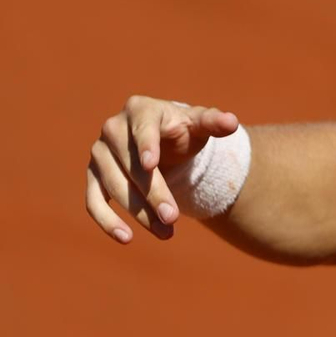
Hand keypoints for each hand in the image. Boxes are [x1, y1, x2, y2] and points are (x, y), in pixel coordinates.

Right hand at [85, 95, 239, 243]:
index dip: (146, 146)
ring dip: (139, 212)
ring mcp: (99, 153)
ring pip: (114, 187)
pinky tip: (127, 238)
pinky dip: (107, 221)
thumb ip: (215, 122)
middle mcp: (114, 128)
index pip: (143, 128)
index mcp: (141, 109)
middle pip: (131, 165)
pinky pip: (93, 201)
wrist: (164, 143)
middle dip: (153, 193)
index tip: (151, 165)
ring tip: (166, 231)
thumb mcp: (200, 124)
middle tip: (172, 217)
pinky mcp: (93, 176)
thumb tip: (232, 123)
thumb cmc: (183, 130)